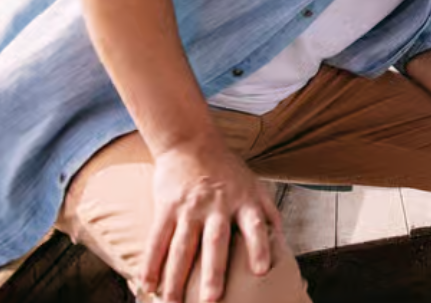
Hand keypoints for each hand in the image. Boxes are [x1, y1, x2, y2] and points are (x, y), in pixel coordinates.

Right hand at [142, 142, 280, 302]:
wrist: (191, 142)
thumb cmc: (229, 171)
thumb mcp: (255, 185)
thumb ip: (269, 213)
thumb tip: (283, 241)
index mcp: (244, 201)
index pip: (255, 226)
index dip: (259, 248)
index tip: (260, 272)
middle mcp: (218, 205)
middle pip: (215, 243)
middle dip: (213, 273)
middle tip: (211, 300)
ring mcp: (190, 207)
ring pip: (182, 247)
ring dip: (176, 278)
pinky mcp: (167, 207)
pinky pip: (157, 239)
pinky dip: (151, 264)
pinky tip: (147, 285)